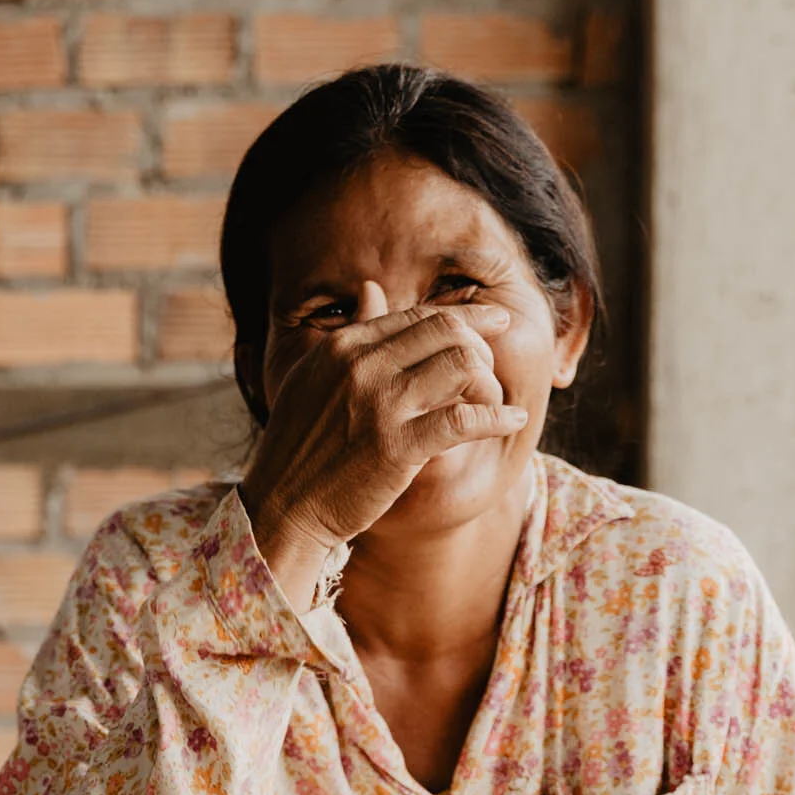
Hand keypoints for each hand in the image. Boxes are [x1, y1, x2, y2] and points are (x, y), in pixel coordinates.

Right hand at [237, 280, 529, 610]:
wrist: (283, 506)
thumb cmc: (301, 444)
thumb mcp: (315, 376)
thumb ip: (351, 335)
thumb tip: (372, 288)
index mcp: (341, 346)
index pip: (418, 316)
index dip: (465, 317)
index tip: (494, 323)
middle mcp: (360, 366)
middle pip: (446, 331)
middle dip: (482, 343)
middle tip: (496, 362)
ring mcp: (379, 405)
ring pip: (462, 365)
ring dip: (488, 381)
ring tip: (494, 400)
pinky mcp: (397, 447)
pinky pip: (464, 419)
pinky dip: (497, 418)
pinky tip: (512, 420)